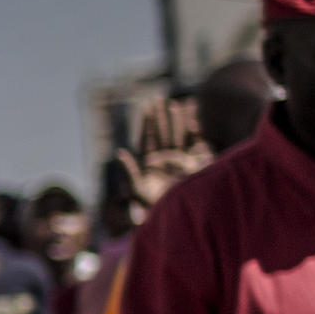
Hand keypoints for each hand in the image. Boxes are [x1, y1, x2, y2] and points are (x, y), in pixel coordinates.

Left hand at [117, 97, 209, 213]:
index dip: (148, 123)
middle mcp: (165, 160)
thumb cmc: (154, 207)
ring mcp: (180, 161)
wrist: (178, 215)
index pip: (148, 138)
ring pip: (178, 135)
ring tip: (175, 104)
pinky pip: (194, 144)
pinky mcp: (195, 165)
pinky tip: (193, 121)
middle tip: (158, 98)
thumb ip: (130, 171)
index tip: (147, 107)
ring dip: (176, 120)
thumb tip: (119, 152)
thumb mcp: (138, 189)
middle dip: (161, 116)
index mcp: (150, 163)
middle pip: (162, 133)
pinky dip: (194, 131)